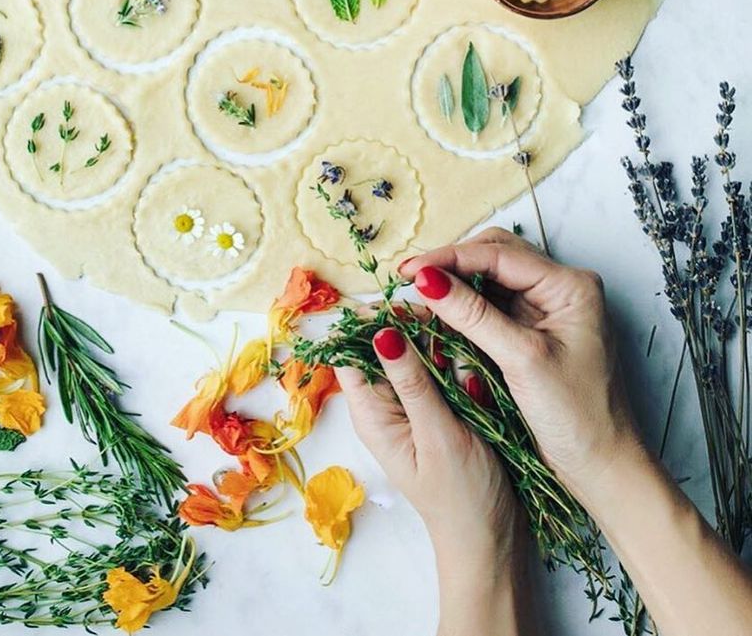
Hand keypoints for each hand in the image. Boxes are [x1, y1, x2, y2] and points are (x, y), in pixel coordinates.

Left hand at [338, 320, 530, 634]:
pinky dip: (453, 357)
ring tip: (460, 325)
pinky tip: (473, 350)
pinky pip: (439, 372)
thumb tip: (381, 330)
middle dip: (410, 323)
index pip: (353, 350)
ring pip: (415, 353)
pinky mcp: (441, 411)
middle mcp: (387, 404)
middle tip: (444, 309)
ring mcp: (414, 407)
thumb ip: (413, 382)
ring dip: (435, 338)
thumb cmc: (462, 498)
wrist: (492, 544)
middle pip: (384, 345)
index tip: (408, 301)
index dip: (373, 320)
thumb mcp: (438, 434)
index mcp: (373, 411)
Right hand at [398, 227, 642, 504]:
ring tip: (418, 293)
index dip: (450, 258)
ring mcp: (548, 310)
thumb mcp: (522, 360)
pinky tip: (440, 312)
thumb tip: (426, 280)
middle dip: (451, 264)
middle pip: (495, 256)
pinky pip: (493, 305)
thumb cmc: (579, 418)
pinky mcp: (535, 331)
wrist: (604, 469)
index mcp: (571, 287)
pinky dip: (465, 307)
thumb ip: (473, 315)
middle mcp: (561, 290)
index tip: (409, 270)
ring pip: (491, 279)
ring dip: (455, 284)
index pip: (499, 255)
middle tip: (409, 278)